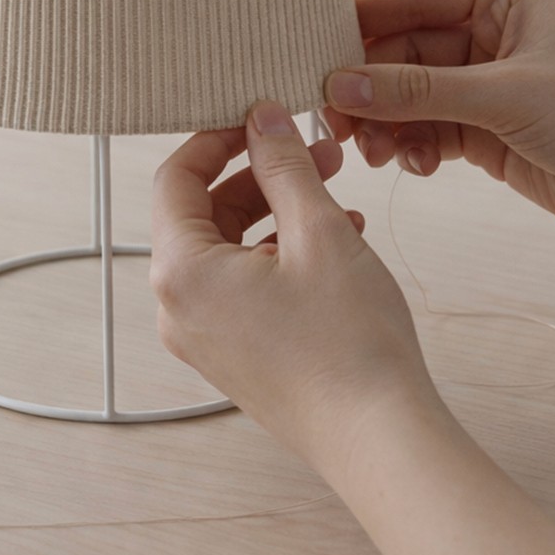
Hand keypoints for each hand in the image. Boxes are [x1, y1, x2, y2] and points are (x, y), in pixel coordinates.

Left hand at [150, 102, 441, 468]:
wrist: (379, 437)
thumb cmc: (348, 344)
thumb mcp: (318, 231)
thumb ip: (284, 165)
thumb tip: (262, 118)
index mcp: (181, 273)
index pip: (176, 178)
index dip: (218, 137)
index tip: (260, 117)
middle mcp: (179, 309)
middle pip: (203, 213)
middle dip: (260, 175)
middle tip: (314, 149)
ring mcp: (206, 338)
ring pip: (230, 249)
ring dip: (278, 213)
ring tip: (337, 194)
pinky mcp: (236, 357)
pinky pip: (245, 286)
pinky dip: (282, 255)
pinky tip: (339, 242)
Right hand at [321, 0, 554, 244]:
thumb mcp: (508, 97)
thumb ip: (418, 92)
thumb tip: (337, 85)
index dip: (361, 22)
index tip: (310, 49)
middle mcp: (494, 34)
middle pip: (403, 50)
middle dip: (367, 85)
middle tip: (332, 120)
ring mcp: (491, 85)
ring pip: (410, 95)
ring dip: (386, 122)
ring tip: (373, 152)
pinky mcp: (491, 133)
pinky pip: (430, 130)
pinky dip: (412, 147)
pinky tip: (411, 166)